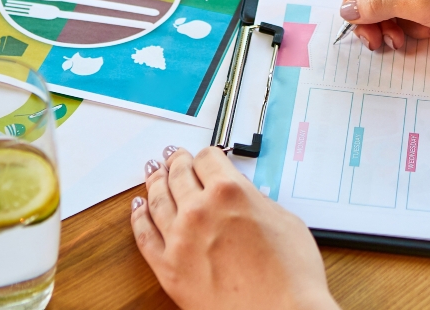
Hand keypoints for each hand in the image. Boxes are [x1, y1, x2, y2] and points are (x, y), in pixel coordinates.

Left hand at [131, 147, 337, 309]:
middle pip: (178, 175)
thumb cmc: (290, 274)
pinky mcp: (167, 268)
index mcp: (230, 192)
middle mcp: (199, 210)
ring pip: (157, 200)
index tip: (205, 157)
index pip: (208, 159)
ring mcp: (179, 239)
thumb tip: (244, 198)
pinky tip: (139, 208)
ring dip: (154, 182)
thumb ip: (257, 201)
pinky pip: (144, 235)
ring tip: (152, 174)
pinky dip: (139, 217)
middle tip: (172, 157)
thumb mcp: (284, 220)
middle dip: (176, 162)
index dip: (207, 155)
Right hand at [340, 0, 429, 61]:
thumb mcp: (422, 2)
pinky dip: (399, 28)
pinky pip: (400, 13)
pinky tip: (406, 42)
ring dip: (382, 25)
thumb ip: (379, 4)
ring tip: (393, 43)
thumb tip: (347, 10)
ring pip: (382, 2)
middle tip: (372, 40)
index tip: (357, 15)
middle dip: (367, 13)